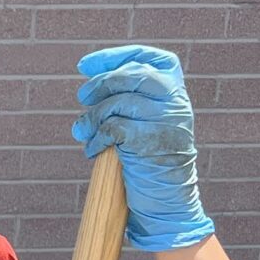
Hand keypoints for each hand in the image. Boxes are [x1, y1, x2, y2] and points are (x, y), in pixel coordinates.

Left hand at [72, 45, 214, 252]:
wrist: (168, 202)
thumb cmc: (151, 161)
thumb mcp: (148, 123)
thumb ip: (131, 99)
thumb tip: (91, 80)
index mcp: (177, 93)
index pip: (150, 59)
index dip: (116, 57)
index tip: (86, 65)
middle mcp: (176, 103)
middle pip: (131, 76)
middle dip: (100, 85)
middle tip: (83, 97)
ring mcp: (166, 122)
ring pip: (118, 103)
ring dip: (92, 118)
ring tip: (84, 131)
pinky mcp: (151, 142)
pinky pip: (113, 129)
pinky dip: (96, 139)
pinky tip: (93, 149)